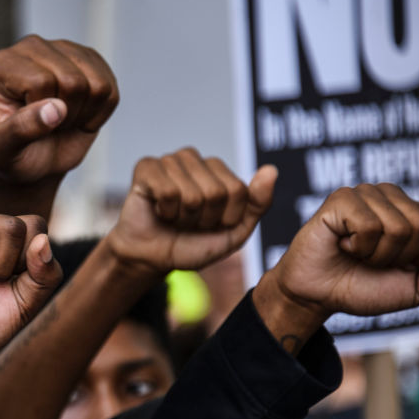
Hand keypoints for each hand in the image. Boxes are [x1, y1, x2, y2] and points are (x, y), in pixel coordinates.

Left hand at [0, 35, 117, 182]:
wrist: (32, 157)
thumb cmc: (12, 153)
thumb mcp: (4, 151)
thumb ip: (21, 129)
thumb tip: (55, 109)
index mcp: (2, 64)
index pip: (42, 82)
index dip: (42, 114)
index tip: (28, 126)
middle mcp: (31, 47)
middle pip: (73, 81)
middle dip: (65, 116)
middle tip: (47, 125)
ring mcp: (63, 49)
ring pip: (97, 85)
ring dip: (83, 114)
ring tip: (61, 120)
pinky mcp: (89, 59)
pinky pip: (111, 90)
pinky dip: (99, 113)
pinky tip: (77, 115)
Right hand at [104, 148, 276, 274]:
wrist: (152, 258)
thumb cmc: (192, 244)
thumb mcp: (234, 233)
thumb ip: (257, 204)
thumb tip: (271, 169)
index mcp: (218, 170)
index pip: (238, 191)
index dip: (225, 218)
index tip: (210, 225)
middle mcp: (195, 160)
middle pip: (216, 192)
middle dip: (202, 219)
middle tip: (188, 223)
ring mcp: (170, 161)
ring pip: (191, 193)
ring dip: (182, 217)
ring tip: (173, 217)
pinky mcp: (146, 167)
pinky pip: (167, 191)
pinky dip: (164, 211)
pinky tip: (158, 210)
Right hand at [265, 183, 418, 321]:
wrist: (318, 296)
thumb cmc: (364, 287)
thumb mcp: (417, 286)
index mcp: (413, 211)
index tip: (399, 266)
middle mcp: (392, 196)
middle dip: (400, 257)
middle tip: (374, 260)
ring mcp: (366, 193)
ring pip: (398, 227)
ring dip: (376, 255)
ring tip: (357, 253)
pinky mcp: (341, 198)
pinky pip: (369, 226)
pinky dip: (357, 247)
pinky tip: (342, 244)